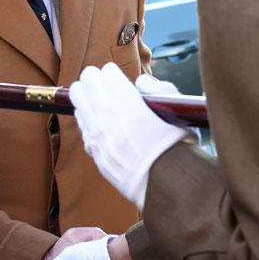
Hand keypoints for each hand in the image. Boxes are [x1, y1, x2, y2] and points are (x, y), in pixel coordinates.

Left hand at [69, 64, 191, 208]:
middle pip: (88, 85)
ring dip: (82, 94)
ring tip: (84, 90)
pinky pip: (82, 127)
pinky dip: (83, 117)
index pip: (108, 75)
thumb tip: (140, 82)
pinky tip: (86, 115)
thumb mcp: (179, 112)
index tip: (112, 73)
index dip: (111, 72)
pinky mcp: (95, 153)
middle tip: (95, 76)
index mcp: (129, 104)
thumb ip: (161, 89)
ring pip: (79, 105)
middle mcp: (109, 118)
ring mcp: (99, 137)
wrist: (165, 187)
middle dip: (92, 78)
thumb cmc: (177, 148)